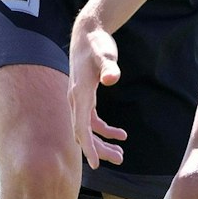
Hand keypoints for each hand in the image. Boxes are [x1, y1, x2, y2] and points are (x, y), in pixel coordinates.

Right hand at [69, 16, 128, 167]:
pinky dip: (105, 130)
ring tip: (121, 155)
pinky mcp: (86, 97)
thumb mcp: (105, 54)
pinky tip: (121, 134)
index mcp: (79, 94)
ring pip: (88, 130)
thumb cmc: (97, 44)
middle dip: (99, 149)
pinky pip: (92, 121)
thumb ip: (109, 67)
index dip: (88, 147)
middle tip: (120, 160)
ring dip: (102, 143)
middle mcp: (76, 100)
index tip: (95, 164)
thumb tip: (111, 79)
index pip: (81, 127)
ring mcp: (80, 100)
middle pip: (84, 133)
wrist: (88, 34)